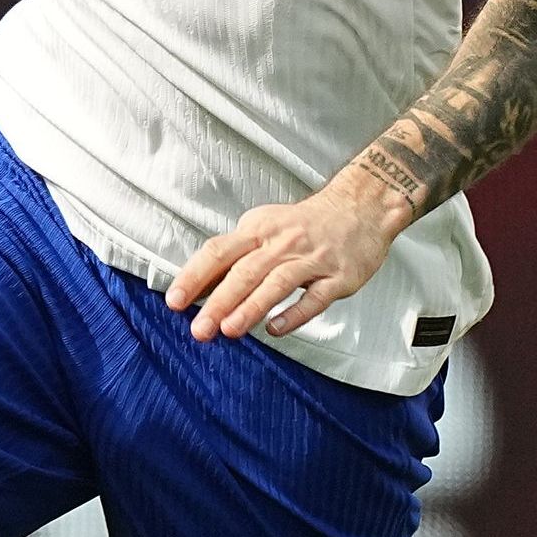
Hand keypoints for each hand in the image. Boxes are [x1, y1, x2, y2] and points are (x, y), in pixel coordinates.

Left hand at [168, 169, 406, 342]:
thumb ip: (233, 258)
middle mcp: (283, 242)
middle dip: (219, 302)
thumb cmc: (304, 225)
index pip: (219, 252)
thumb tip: (196, 290)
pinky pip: (315, 298)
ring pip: (277, 283)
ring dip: (251, 307)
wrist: (361, 207)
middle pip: (245, 271)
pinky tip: (275, 329)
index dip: (194, 277)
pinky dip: (295, 314)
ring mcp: (312, 259)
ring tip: (229, 330)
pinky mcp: (338, 276)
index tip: (174, 301)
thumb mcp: (263, 228)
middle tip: (199, 329)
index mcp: (258, 229)